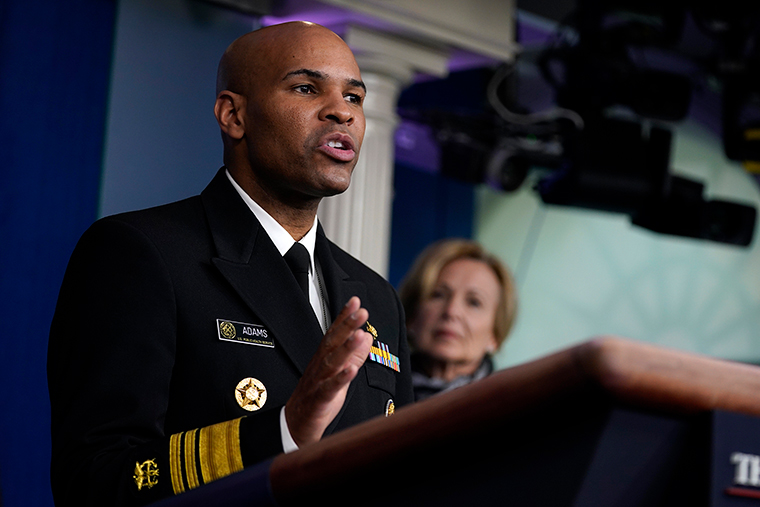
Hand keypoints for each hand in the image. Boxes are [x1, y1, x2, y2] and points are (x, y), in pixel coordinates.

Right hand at [284, 296, 372, 446]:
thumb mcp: (339, 374)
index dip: (344, 317)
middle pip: (332, 343)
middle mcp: (320, 366)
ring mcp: (318, 382)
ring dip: (345, 348)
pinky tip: (352, 370)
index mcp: (324, 358)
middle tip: (361, 312)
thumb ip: (353, 355)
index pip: (335, 333)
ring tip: (359, 335)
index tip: (355, 301)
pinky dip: (341, 379)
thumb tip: (367, 336)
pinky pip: (330, 388)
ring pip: (331, 362)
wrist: (296, 425)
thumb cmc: (318, 398)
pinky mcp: (319, 400)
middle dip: (347, 326)